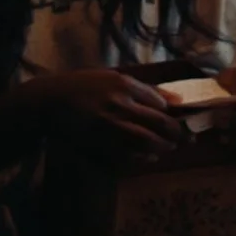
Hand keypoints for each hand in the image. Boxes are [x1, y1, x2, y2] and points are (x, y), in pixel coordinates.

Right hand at [27, 69, 188, 166]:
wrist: (50, 102)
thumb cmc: (83, 86)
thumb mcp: (113, 78)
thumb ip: (144, 89)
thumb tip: (176, 98)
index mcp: (123, 85)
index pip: (161, 103)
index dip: (175, 115)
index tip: (183, 121)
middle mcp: (119, 105)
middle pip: (159, 123)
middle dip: (177, 134)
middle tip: (185, 139)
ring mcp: (109, 127)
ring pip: (148, 142)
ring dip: (163, 147)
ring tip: (168, 148)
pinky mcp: (100, 144)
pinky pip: (129, 155)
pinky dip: (143, 157)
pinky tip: (148, 156)